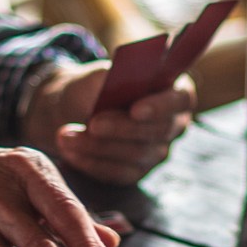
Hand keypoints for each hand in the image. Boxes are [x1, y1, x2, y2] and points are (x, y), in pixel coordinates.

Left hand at [22, 62, 195, 185]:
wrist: (79, 109)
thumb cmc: (97, 87)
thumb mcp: (102, 74)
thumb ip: (113, 77)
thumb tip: (115, 82)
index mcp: (175, 91)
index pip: (180, 100)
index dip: (160, 106)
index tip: (135, 110)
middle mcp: (173, 124)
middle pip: (156, 131)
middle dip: (121, 128)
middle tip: (92, 124)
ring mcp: (157, 151)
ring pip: (134, 154)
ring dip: (98, 146)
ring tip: (66, 136)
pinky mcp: (137, 171)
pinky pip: (118, 172)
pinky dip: (91, 162)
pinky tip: (70, 152)